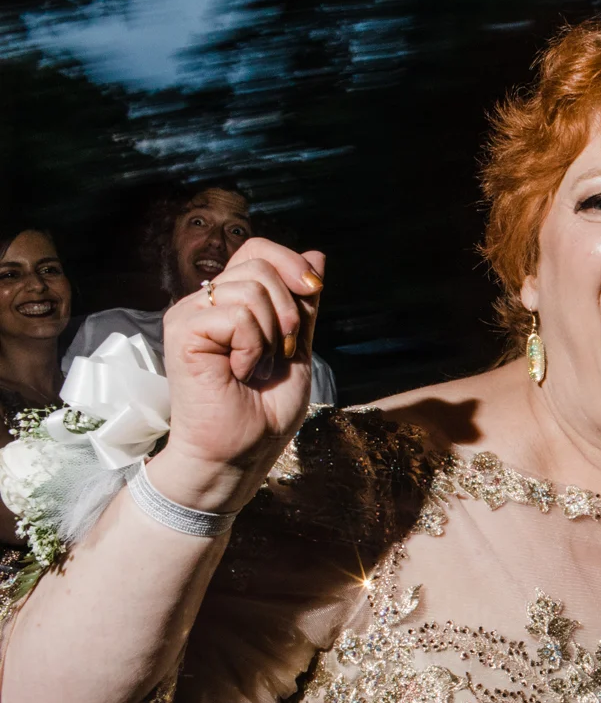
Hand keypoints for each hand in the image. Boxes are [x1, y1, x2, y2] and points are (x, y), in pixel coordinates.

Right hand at [152, 238, 324, 512]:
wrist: (240, 453)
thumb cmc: (264, 411)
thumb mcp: (296, 348)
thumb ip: (303, 305)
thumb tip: (316, 257)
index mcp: (230, 302)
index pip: (257, 250)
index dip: (290, 262)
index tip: (314, 291)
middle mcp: (205, 302)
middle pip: (258, 263)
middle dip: (289, 308)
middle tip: (280, 352)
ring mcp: (190, 314)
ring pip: (250, 288)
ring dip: (270, 335)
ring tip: (255, 367)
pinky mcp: (181, 330)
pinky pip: (236, 315)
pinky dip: (251, 347)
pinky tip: (237, 372)